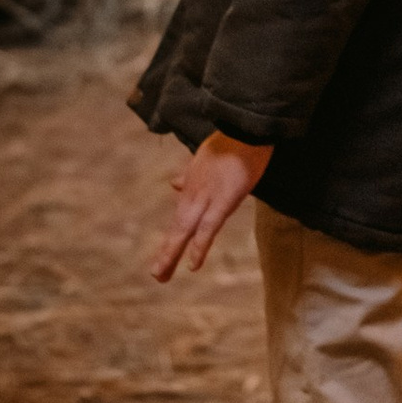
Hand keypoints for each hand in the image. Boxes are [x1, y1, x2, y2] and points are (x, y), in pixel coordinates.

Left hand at [150, 130, 272, 282]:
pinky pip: (209, 228)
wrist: (244, 128)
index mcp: (192, 185)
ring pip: (185, 230)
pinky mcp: (223, 200)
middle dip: (167, 252)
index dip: (173, 236)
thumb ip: (188, 174)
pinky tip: (192, 264)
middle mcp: (193, 193)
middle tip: (157, 275)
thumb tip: (174, 183)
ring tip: (161, 275)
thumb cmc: (229, 141)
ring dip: (172, 253)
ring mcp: (206, 198)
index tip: (165, 255)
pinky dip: (199, 246)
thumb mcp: (202, 158)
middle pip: (178, 228)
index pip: (181, 216)